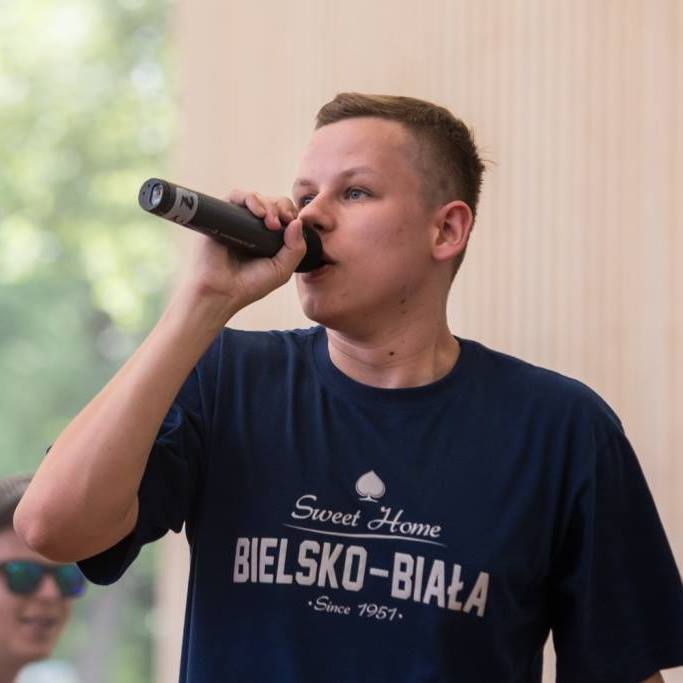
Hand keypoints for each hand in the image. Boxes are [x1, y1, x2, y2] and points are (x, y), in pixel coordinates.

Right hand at [178, 189, 306, 317]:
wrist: (222, 292)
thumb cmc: (249, 285)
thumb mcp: (282, 270)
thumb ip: (295, 249)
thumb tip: (297, 222)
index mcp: (268, 238)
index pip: (283, 215)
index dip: (291, 213)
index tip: (293, 222)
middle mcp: (253, 227)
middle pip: (272, 202)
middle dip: (282, 207)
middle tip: (283, 220)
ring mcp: (237, 221)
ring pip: (255, 198)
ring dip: (268, 204)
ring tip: (271, 221)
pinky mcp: (221, 217)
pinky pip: (235, 197)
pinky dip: (249, 199)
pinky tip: (258, 212)